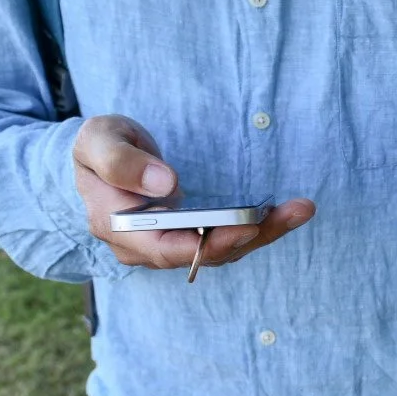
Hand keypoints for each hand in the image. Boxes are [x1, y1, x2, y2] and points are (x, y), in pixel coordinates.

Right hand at [73, 115, 314, 270]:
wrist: (101, 157)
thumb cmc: (98, 148)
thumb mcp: (96, 141)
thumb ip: (120, 161)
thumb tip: (165, 184)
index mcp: (119, 227)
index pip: (166, 249)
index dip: (208, 243)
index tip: (246, 225)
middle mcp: (146, 247)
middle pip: (203, 254)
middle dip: (249, 236)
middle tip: (290, 213)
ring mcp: (170, 244)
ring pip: (221, 249)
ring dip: (263, 232)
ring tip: (300, 209)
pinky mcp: (190, 235)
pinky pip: (226, 237)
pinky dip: (258, 226)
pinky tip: (288, 211)